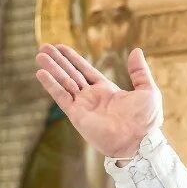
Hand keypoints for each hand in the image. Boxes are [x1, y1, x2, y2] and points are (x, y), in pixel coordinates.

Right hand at [36, 44, 161, 157]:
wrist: (139, 141)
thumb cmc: (146, 120)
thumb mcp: (147, 90)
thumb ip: (139, 71)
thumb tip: (136, 50)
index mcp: (107, 90)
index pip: (85, 70)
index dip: (73, 59)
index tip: (61, 48)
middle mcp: (92, 97)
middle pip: (71, 74)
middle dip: (58, 61)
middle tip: (43, 47)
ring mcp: (83, 106)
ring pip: (63, 83)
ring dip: (51, 68)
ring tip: (39, 55)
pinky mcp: (77, 115)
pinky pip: (61, 97)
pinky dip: (51, 85)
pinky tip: (41, 73)